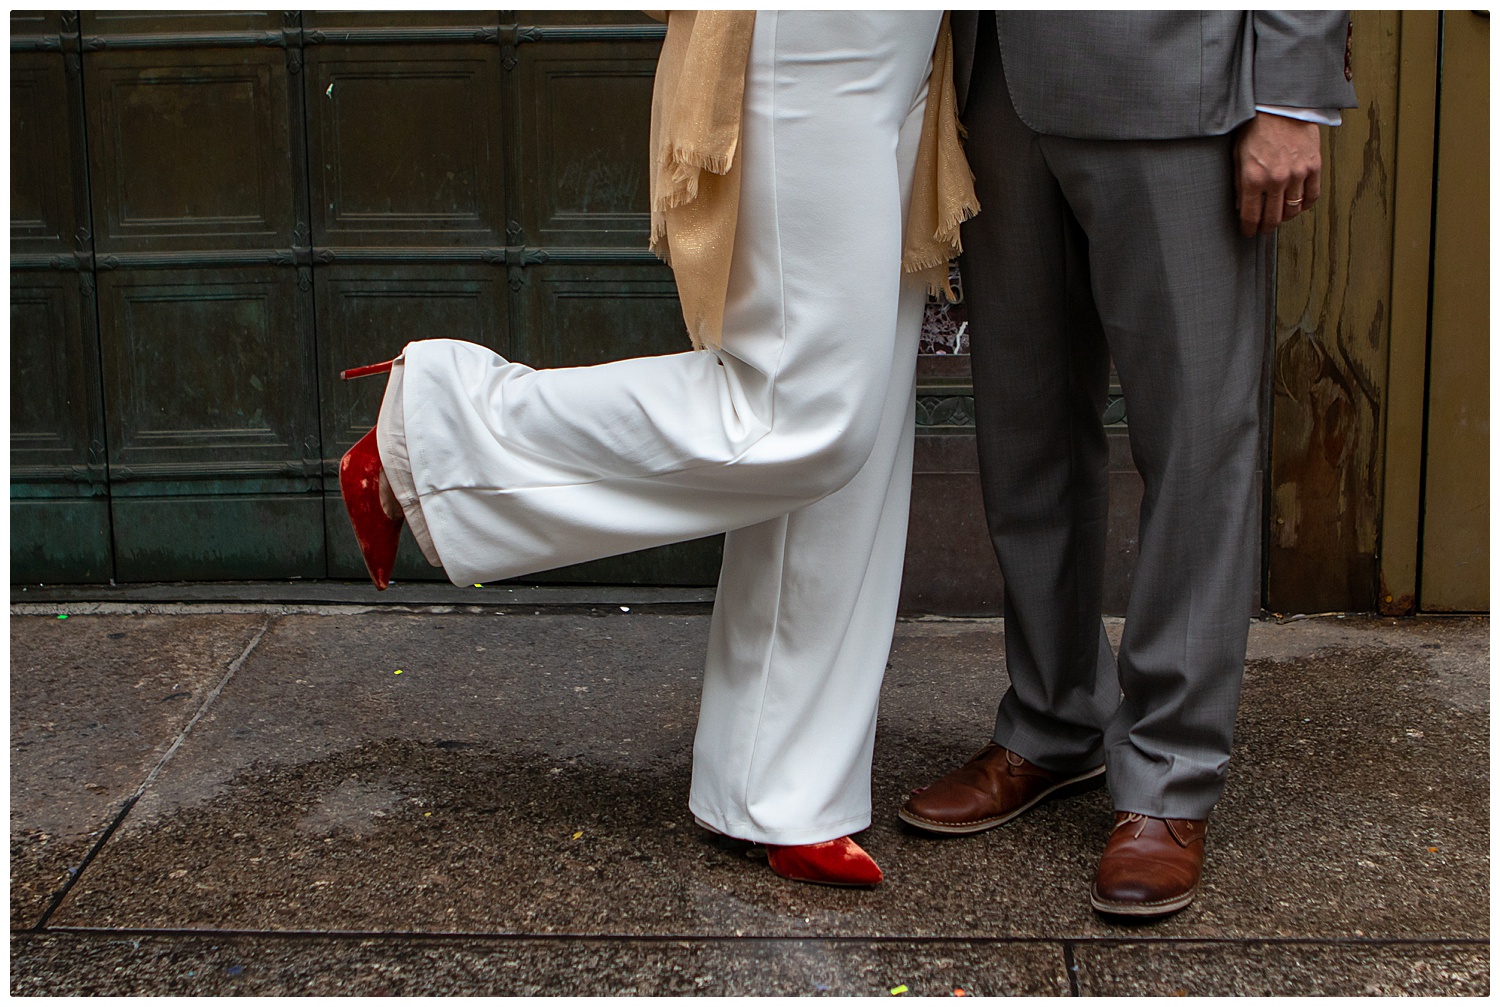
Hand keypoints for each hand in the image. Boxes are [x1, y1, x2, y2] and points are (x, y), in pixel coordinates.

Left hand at [1233, 112, 1322, 235]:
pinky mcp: (1313, 166)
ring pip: (1293, 210)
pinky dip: (1305, 204)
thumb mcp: (1238, 156)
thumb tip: (1241, 205)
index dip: (1249, 229)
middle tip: (1264, 229)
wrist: (1281, 105)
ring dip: (1285, 217)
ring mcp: (1297, 174)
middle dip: (1266, 227)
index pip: (1251, 216)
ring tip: (1280, 216)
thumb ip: (1238, 183)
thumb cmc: (1255, 127)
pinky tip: (1298, 205)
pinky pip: (1312, 195)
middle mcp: (1276, 180)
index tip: (1249, 232)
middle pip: (1273, 218)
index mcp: (1253, 179)